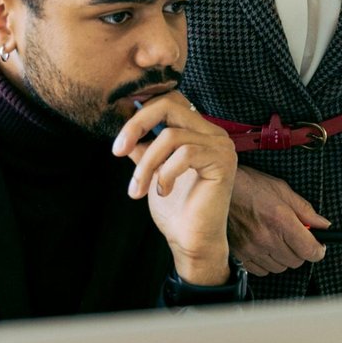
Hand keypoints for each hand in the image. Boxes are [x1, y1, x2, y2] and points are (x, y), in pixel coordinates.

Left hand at [112, 92, 236, 284]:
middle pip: (170, 105)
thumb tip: (125, 129)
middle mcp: (214, 134)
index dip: (141, 112)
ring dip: (146, 164)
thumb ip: (143, 147)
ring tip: (137, 188)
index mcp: (199, 131)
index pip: (170, 102)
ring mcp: (221, 146)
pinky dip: (166, 173)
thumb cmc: (174, 208)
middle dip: (138, 125)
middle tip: (118, 150)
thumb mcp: (151, 170)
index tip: (119, 139)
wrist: (190, 240)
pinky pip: (185, 153)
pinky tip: (163, 191)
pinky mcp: (223, 161)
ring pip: (172, 136)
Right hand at [227, 165, 327, 275]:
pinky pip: (261, 270)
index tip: (319, 247)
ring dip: (283, 257)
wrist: (216, 190)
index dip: (318, 250)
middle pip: (296, 261)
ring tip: (277, 240)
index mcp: (280, 220)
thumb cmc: (248, 186)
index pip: (309, 250)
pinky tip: (264, 247)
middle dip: (300, 251)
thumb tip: (323, 224)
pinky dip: (267, 262)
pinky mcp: (239, 255)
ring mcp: (251, 249)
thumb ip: (305, 210)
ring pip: (279, 268)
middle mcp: (266, 238)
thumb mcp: (282, 190)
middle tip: (295, 238)